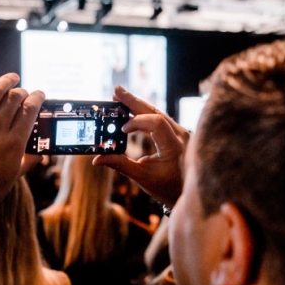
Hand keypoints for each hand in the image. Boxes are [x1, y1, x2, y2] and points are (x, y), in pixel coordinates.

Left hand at [0, 71, 44, 208]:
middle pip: (14, 98)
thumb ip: (28, 161)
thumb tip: (41, 154)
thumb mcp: (14, 176)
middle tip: (24, 93)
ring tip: (11, 78)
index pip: (30, 109)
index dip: (37, 98)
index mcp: (14, 142)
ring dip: (4, 81)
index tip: (39, 95)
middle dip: (23, 91)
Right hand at [93, 86, 187, 205]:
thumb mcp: (142, 177)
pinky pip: (160, 119)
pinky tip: (131, 110)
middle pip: (156, 111)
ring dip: (138, 105)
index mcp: (174, 146)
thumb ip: (120, 165)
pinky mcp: (177, 134)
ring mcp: (181, 133)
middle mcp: (181, 135)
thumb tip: (97, 159)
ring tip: (120, 97)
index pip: (155, 123)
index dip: (136, 122)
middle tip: (116, 91)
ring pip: (158, 113)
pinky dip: (145, 115)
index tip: (122, 130)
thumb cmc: (166, 188)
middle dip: (134, 101)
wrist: (186, 193)